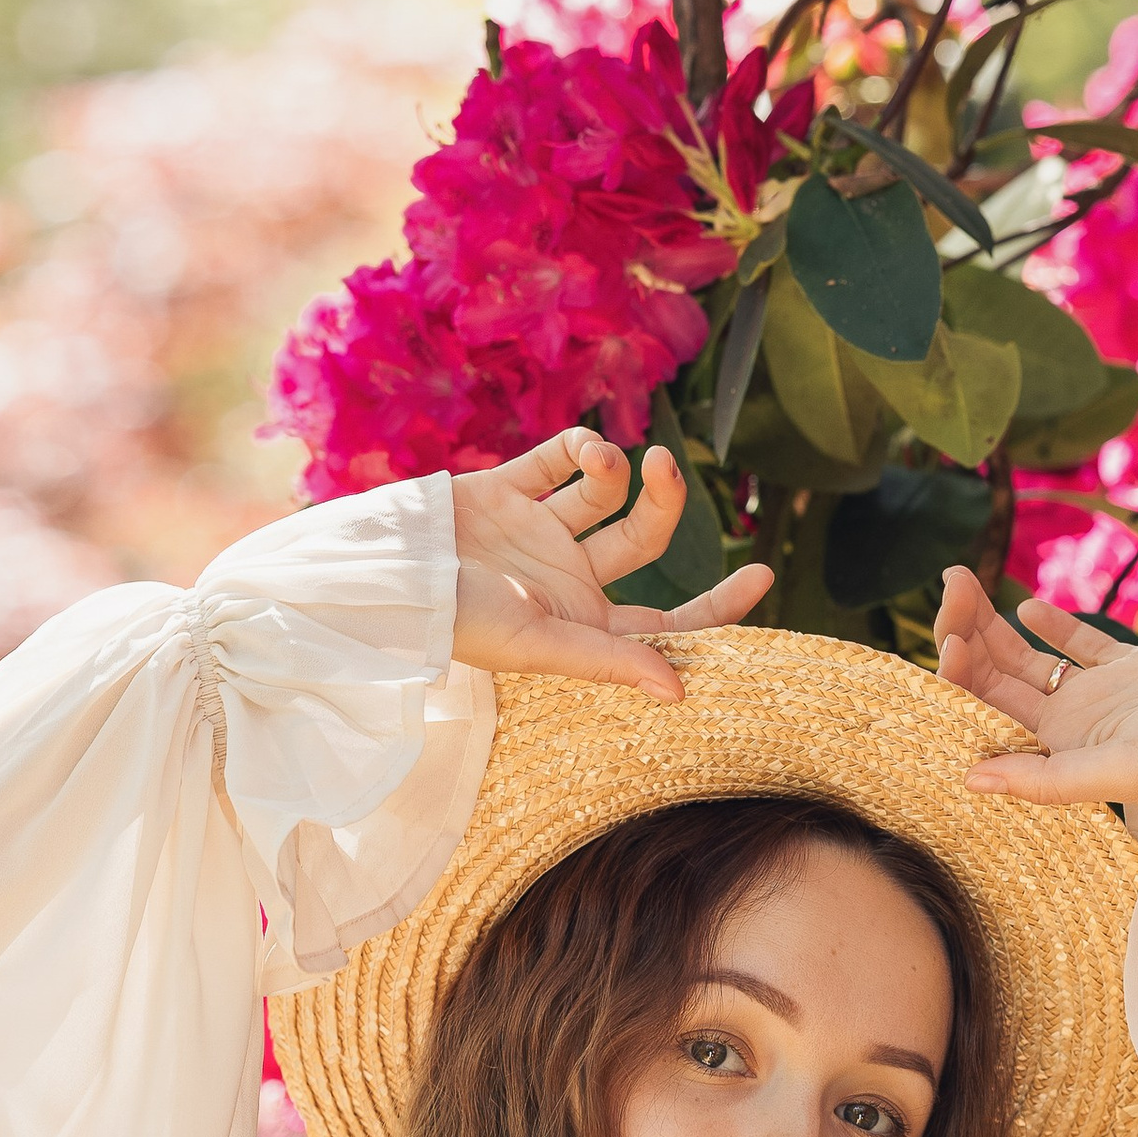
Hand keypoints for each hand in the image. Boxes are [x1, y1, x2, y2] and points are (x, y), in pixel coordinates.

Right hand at [450, 431, 770, 699]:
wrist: (375, 576)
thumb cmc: (451, 623)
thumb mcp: (534, 645)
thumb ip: (608, 661)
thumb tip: (681, 689)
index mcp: (580, 627)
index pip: (664, 624)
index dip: (715, 608)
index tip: (761, 575)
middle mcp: (566, 580)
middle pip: (644, 543)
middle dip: (667, 505)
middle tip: (667, 469)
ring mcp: (538, 534)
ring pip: (605, 494)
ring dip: (614, 469)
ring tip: (606, 460)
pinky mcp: (506, 491)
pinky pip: (559, 459)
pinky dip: (579, 447)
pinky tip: (581, 448)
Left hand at [934, 573, 1137, 809]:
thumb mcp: (1117, 770)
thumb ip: (1045, 779)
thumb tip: (968, 779)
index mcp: (1062, 754)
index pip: (989, 714)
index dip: (960, 677)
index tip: (947, 638)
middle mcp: (1074, 726)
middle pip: (1000, 680)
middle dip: (968, 635)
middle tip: (949, 585)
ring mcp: (1101, 694)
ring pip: (1031, 657)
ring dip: (995, 624)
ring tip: (965, 582)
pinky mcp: (1133, 667)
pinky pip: (1080, 646)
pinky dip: (1053, 626)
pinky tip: (1028, 606)